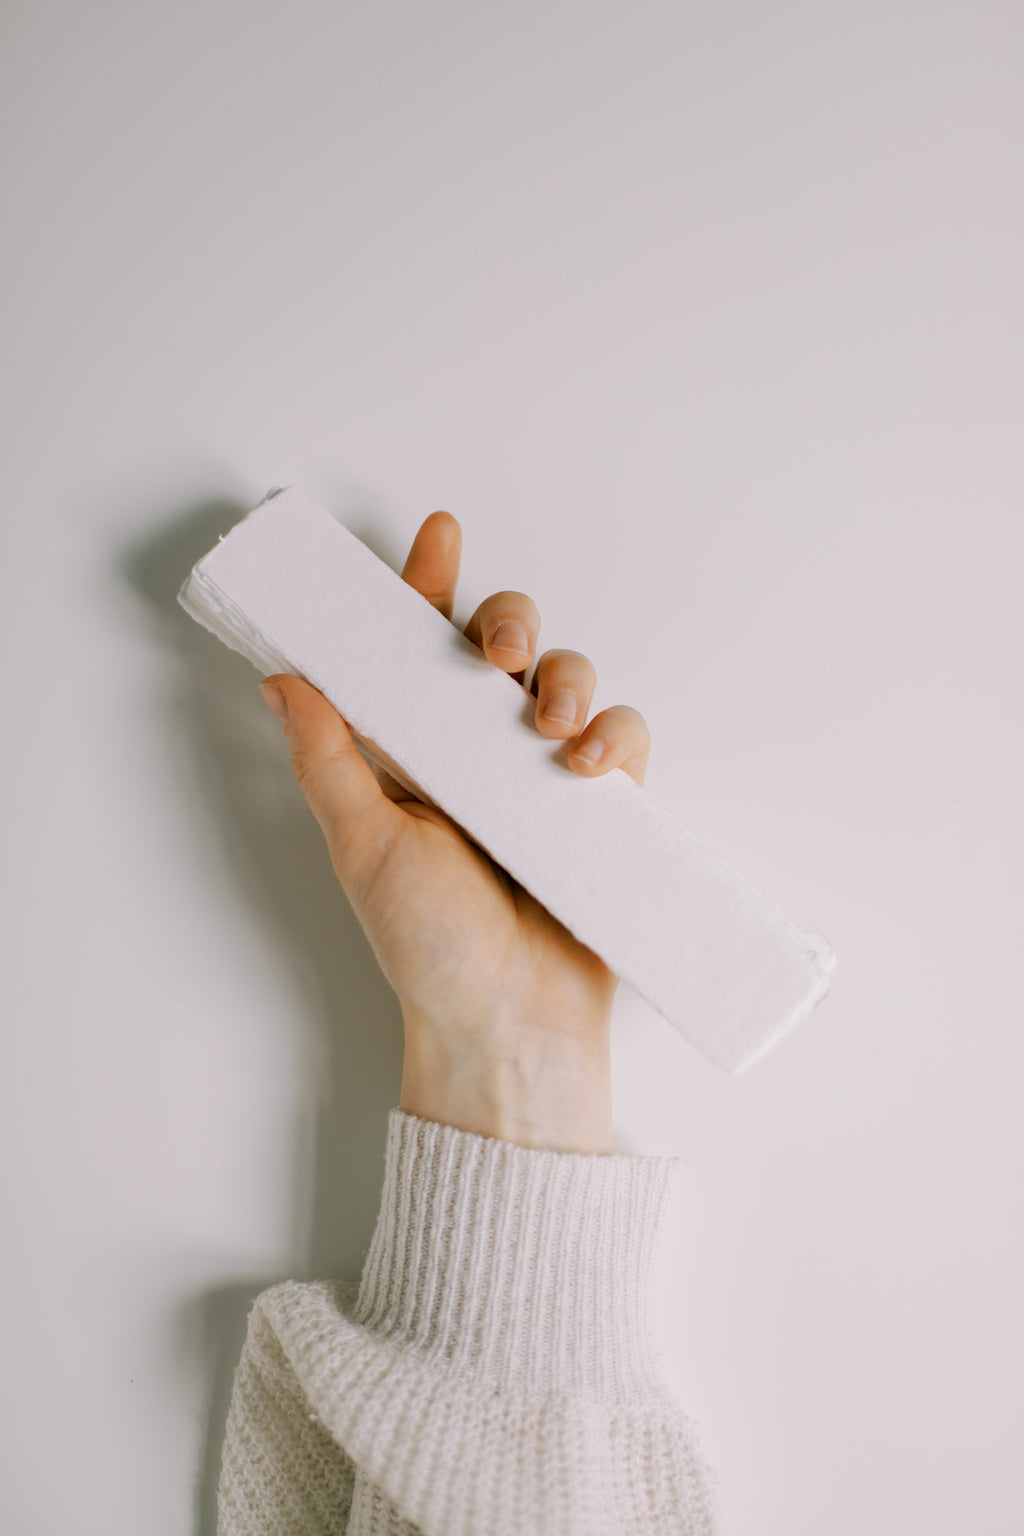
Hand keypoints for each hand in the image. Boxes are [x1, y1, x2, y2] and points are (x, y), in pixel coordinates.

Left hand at [257, 512, 650, 1152]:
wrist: (508, 1027)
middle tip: (499, 650)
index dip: (426, 590)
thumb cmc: (426, 947)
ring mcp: (544, 780)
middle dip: (508, 623)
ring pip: (569, 681)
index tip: (438, 537)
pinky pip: (622, 741)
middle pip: (502, 650)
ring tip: (554, 728)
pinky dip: (615, 736)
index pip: (417, 653)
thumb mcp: (363, 846)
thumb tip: (283, 677)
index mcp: (415, 756)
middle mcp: (479, 756)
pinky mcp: (603, 810)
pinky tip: (590, 769)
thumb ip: (328, 759)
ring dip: (568, 679)